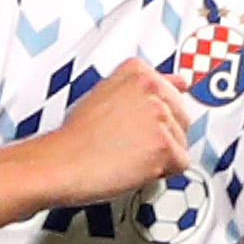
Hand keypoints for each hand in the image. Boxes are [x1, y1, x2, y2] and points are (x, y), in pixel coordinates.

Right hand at [46, 56, 191, 202]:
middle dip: (161, 136)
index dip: (153, 118)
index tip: (134, 124)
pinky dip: (162, 172)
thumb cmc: (78, 136)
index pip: (173, 96)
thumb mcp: (108, 95)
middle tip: (127, 141)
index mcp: (138, 71)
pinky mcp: (163, 145)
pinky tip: (135, 165)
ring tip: (127, 153)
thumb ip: (147, 87)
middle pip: (182, 119)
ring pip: (182, 143)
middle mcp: (151, 88)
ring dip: (160, 154)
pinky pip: (181, 164)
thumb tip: (180, 82)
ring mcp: (159, 116)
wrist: (60, 163)